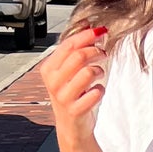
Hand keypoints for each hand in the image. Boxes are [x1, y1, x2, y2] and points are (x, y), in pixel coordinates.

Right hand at [39, 24, 107, 145]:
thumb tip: (88, 25)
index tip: (100, 31)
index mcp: (49, 68)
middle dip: (96, 51)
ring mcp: (63, 97)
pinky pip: (95, 93)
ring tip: (99, 73)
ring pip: (88, 72)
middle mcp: (53, 82)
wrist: (71, 126)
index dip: (87, 35)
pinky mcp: (75, 110)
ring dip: (99, 70)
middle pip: (79, 56)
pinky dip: (100, 90)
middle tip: (103, 53)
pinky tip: (97, 91)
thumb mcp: (68, 71)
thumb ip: (75, 50)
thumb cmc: (72, 95)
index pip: (69, 45)